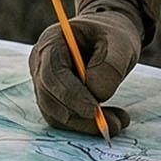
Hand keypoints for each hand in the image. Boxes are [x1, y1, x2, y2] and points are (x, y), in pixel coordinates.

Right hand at [30, 0, 142, 135]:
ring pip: (56, 115)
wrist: (109, 38)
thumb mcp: (120, 42)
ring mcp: (44, 84)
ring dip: (86, 125)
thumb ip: (110, 66)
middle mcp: (40, 64)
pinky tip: (110, 119)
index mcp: (51, 43)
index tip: (94, 110)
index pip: (51, 74)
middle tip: (114, 124)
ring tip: (118, 121)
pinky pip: (65, 118)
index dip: (70, 95)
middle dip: (80, 116)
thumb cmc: (112, 35)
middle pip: (49, 98)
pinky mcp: (55, 99)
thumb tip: (97, 95)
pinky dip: (86, 125)